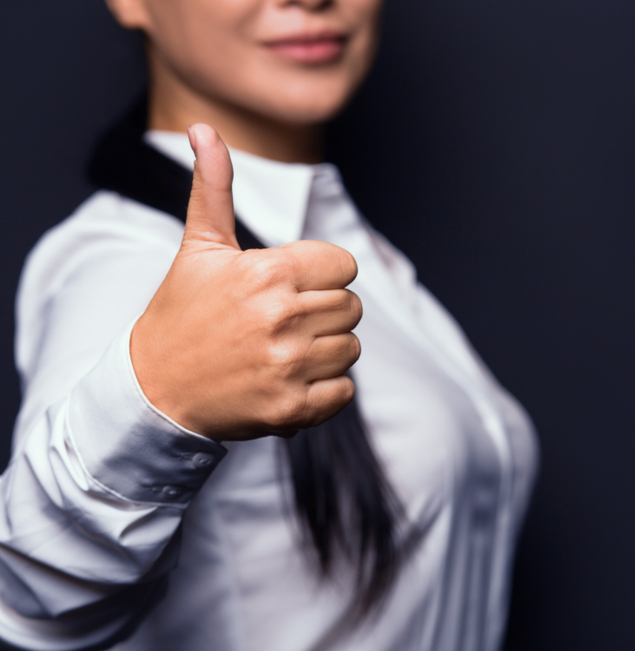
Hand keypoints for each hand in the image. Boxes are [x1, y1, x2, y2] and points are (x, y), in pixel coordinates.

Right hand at [130, 124, 360, 440]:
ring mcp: (288, 366)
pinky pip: (345, 391)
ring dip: (326, 352)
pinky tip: (289, 381)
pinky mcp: (293, 408)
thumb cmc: (181, 313)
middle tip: (283, 323)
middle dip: (324, 313)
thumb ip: (213, 187)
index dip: (322, 275)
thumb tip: (202, 129)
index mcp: (267, 272)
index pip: (344, 266)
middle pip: (352, 307)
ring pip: (352, 348)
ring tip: (283, 352)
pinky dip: (325, 390)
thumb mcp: (198, 247)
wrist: (154, 390)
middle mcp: (282, 317)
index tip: (291, 287)